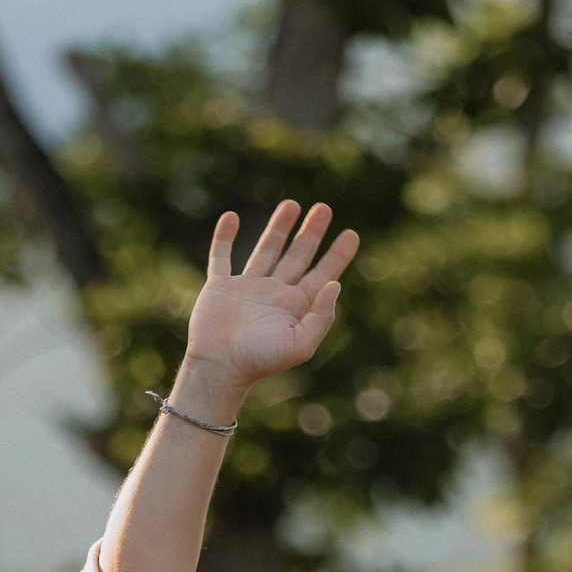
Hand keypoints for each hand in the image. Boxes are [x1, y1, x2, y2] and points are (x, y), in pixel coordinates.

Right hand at [176, 201, 360, 411]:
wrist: (221, 368)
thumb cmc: (261, 360)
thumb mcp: (301, 344)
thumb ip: (321, 316)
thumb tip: (334, 283)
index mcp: (295, 306)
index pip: (322, 274)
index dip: (338, 255)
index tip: (351, 234)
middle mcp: (274, 293)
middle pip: (297, 255)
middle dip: (311, 232)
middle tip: (324, 208)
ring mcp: (247, 288)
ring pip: (266, 249)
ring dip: (278, 227)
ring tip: (292, 203)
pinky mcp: (220, 287)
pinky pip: (222, 256)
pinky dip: (224, 236)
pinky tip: (231, 217)